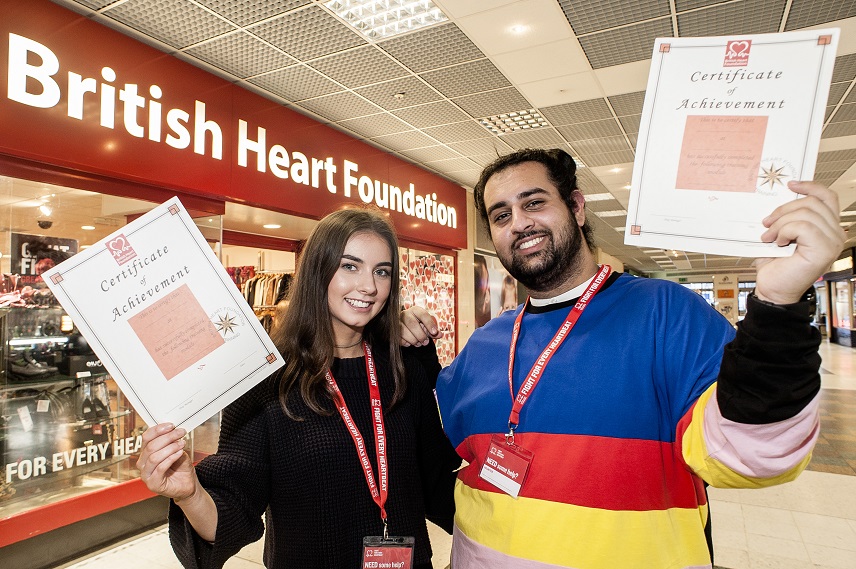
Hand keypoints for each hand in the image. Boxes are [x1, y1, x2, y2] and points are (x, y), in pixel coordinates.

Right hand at [138, 423, 197, 501]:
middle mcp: (143, 464)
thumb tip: (172, 430)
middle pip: (151, 446)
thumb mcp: (177, 450)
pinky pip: (160, 468)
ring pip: (154, 457)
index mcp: (146, 453)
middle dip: (167, 437)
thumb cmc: (180, 467)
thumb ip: (172, 441)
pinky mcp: (153, 484)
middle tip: (180, 433)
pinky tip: (179, 453)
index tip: (171, 425)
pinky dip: (171, 458)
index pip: (146, 438)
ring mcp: (146, 475)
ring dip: (170, 448)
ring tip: (181, 444)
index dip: (158, 430)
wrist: (187, 484)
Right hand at [400, 306, 440, 345]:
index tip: (434, 332)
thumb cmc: (418, 326)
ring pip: (403, 332)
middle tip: (426, 342)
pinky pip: (398, 338)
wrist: (405, 327)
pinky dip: (406, 343)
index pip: (423, 315)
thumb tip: (440, 334)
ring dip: (413, 340)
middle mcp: (405, 314)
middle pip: (412, 324)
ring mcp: (397, 322)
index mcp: (415, 310)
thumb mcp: (426, 327)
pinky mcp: (392, 330)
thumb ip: (433, 331)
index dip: (429, 324)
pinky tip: (410, 343)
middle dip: (420, 335)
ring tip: (418, 343)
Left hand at [755, 181, 844, 304]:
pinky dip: (784, 231)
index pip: (827, 197)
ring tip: (769, 237)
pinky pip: (803, 226)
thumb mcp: (782, 233)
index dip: (810, 187)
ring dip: (781, 223)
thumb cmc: (777, 265)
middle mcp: (835, 234)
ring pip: (806, 213)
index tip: (791, 184)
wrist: (773, 289)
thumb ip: (790, 216)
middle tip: (767, 223)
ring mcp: (833, 242)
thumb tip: (783, 196)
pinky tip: (778, 242)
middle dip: (784, 210)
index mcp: (828, 227)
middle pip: (813, 202)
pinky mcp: (824, 250)